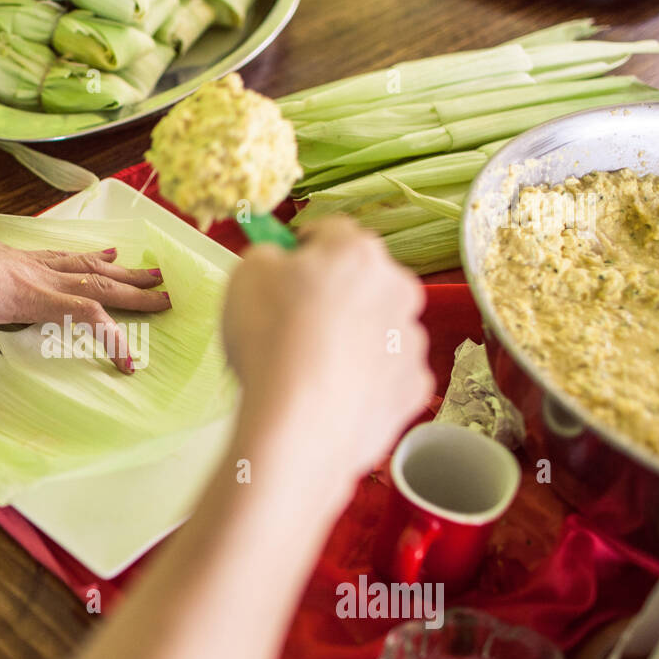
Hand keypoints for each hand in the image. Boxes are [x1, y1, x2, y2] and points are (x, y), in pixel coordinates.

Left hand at [0, 199, 170, 425]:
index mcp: (30, 296)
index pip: (85, 314)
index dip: (112, 337)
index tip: (129, 363)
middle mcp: (39, 276)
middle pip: (99, 284)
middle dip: (136, 295)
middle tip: (171, 300)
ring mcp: (32, 263)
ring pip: (89, 267)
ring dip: (124, 272)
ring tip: (155, 274)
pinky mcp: (21, 256)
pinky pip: (69, 256)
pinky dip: (94, 257)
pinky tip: (109, 252)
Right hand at [222, 216, 433, 477]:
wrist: (300, 427)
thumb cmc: (270, 340)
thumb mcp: (245, 274)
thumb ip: (267, 257)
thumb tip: (279, 264)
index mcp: (358, 251)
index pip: (330, 232)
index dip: (302, 248)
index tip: (284, 269)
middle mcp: (399, 289)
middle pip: (363, 281)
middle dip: (334, 294)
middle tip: (294, 322)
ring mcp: (411, 343)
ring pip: (379, 329)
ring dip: (352, 338)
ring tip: (310, 367)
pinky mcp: (413, 390)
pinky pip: (387, 375)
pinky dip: (365, 381)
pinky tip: (333, 395)